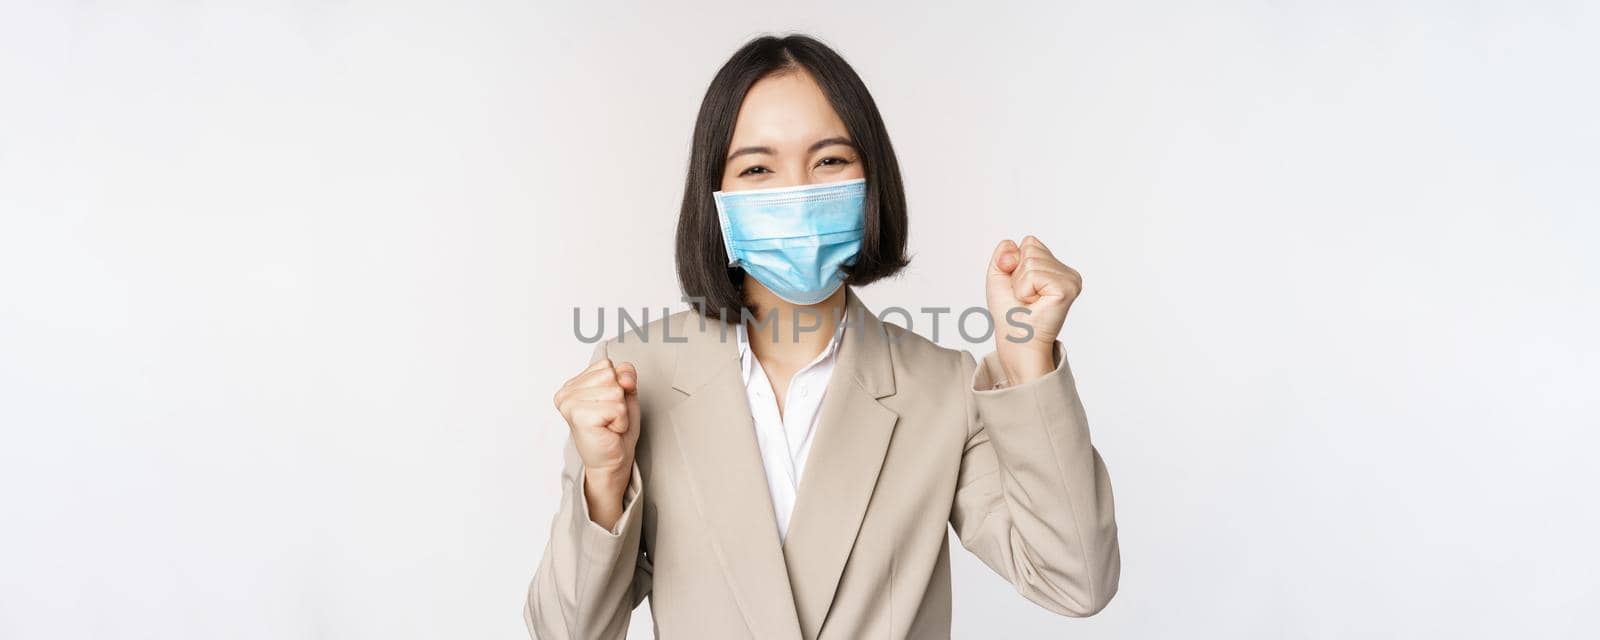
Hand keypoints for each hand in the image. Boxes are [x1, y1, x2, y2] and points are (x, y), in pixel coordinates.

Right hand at [553, 357, 639, 528]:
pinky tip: (608, 430)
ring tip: (609, 424)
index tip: (609, 406)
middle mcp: (567, 392)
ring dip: (620, 412)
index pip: (607, 365)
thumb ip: (626, 375)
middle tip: (609, 418)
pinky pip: (616, 407)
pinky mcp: (579, 416)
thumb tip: (624, 377)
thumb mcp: (625, 394)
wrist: (613, 461)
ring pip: (615, 391)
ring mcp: (570, 403)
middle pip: (611, 375)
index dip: (618, 386)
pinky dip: (620, 421)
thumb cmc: (616, 430)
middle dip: (619, 398)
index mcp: (573, 384)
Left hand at [985, 236, 1082, 384]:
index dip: (1014, 263)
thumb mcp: (999, 275)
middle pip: (1030, 248)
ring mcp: (1071, 279)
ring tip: (1029, 301)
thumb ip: (1004, 253)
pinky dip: (1025, 290)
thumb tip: (1014, 243)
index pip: (1030, 242)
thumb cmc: (1009, 312)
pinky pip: (1034, 274)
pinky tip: (1035, 304)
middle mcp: (1067, 272)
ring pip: (1031, 260)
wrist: (1015, 339)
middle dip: (1017, 273)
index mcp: (1056, 268)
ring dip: (1020, 284)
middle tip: (1024, 297)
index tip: (1020, 287)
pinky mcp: (1067, 288)